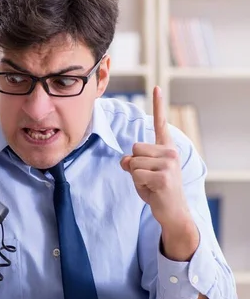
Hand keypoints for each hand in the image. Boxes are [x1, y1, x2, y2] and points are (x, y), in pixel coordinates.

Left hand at [120, 86, 190, 228]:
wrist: (172, 211)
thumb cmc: (156, 189)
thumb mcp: (142, 172)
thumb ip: (133, 160)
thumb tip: (125, 159)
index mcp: (166, 148)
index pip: (160, 123)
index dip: (158, 105)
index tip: (156, 87)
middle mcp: (170, 152)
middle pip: (134, 148)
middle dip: (133, 164)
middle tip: (147, 177)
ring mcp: (168, 164)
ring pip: (132, 162)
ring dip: (135, 176)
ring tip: (149, 184)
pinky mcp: (163, 176)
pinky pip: (135, 174)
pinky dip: (138, 184)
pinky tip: (151, 189)